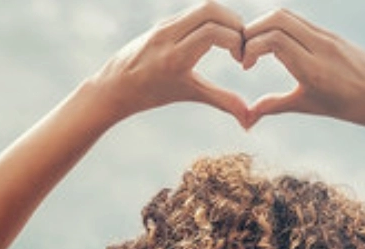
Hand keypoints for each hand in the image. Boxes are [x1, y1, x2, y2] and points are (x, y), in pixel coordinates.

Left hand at [88, 2, 250, 127]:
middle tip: (241, 43)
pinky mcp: (164, 21)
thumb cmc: (151, 94)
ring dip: (224, 19)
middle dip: (234, 23)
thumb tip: (249, 121)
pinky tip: (216, 36)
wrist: (114, 86)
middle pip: (211, 10)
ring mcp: (164, 25)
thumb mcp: (188, 94)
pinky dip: (211, 19)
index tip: (240, 59)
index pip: (213, 32)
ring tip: (231, 40)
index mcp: (175, 57)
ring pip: (203, 7)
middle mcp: (168, 35)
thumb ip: (222, 101)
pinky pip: (193, 12)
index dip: (236, 41)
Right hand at [240, 9, 364, 132]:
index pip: (274, 39)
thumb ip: (274, 106)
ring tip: (256, 47)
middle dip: (252, 31)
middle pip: (277, 18)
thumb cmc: (346, 106)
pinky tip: (275, 45)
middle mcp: (320, 46)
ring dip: (264, 26)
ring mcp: (327, 36)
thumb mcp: (307, 105)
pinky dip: (279, 27)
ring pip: (287, 15)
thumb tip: (246, 119)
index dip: (250, 47)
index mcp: (313, 68)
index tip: (245, 66)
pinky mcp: (330, 32)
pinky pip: (299, 21)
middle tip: (244, 51)